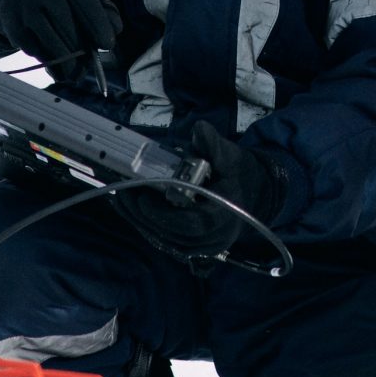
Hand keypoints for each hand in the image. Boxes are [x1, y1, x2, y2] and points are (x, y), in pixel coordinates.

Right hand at [0, 0, 118, 67]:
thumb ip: (105, 10)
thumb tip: (114, 31)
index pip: (85, 2)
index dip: (98, 25)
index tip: (107, 45)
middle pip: (68, 27)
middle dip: (82, 51)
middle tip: (89, 66)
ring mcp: (24, 6)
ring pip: (51, 42)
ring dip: (66, 63)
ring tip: (75, 73)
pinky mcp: (12, 24)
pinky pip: (35, 50)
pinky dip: (48, 60)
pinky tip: (55, 62)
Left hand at [114, 121, 284, 259]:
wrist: (253, 194)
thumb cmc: (237, 173)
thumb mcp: (229, 156)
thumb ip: (213, 145)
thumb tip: (200, 130)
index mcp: (223, 216)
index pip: (190, 223)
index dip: (163, 214)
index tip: (142, 198)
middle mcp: (213, 237)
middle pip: (171, 233)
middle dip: (143, 215)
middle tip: (123, 194)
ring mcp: (202, 246)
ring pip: (164, 239)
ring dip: (140, 221)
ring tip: (122, 199)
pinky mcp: (192, 246)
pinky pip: (165, 240)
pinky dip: (147, 225)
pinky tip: (132, 209)